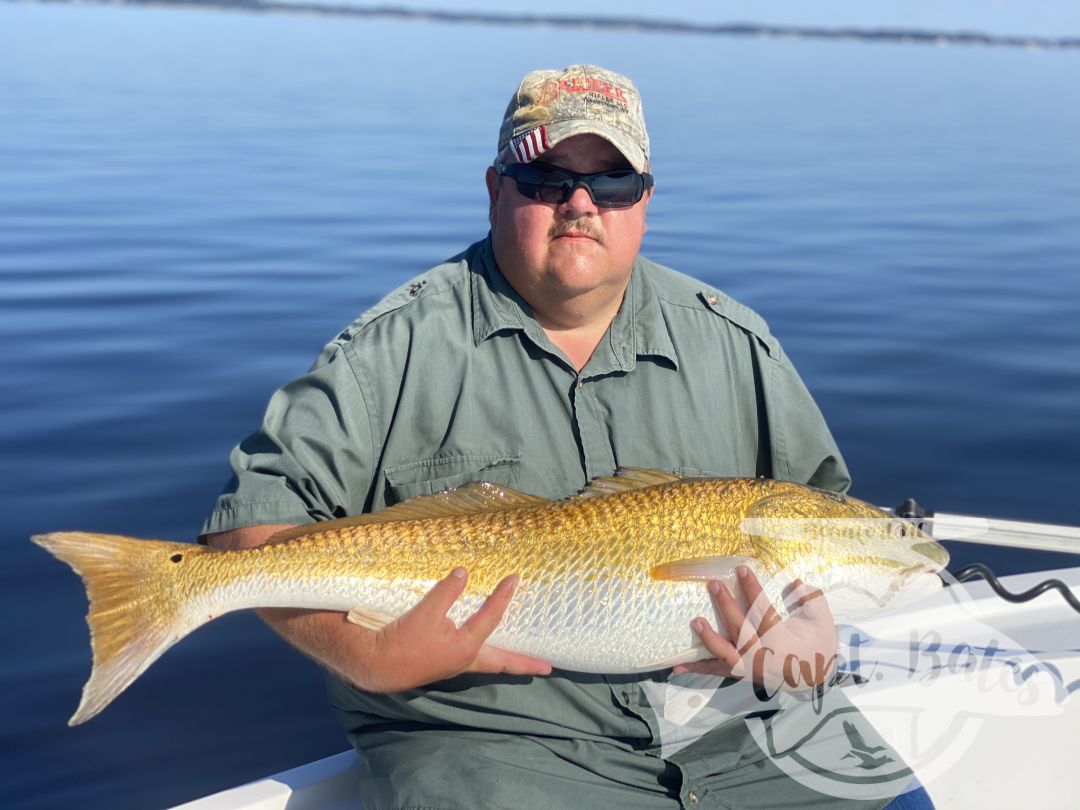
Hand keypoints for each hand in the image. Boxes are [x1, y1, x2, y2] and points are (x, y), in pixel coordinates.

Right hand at [360, 567, 551, 691]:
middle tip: (549, 667)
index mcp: (466, 647)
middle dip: (525, 663)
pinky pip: (472, 659)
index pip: (492, 618)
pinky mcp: (442, 664)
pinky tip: (482, 645)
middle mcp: (465, 661)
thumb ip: (446, 592)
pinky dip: (484, 653)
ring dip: (506, 660)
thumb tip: (463, 573)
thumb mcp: (425, 611)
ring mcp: (454, 665)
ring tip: (522, 658)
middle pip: (503, 662)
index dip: (503, 597)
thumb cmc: (402, 640)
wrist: (376, 665)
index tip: (515, 580)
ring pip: (488, 663)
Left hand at [673, 566, 836, 693]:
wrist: (815, 679)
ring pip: (726, 655)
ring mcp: (750, 668)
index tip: (741, 569)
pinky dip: (698, 669)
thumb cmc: (817, 645)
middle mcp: (764, 658)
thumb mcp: (823, 621)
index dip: (753, 591)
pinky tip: (677, 666)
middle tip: (713, 584)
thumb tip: (795, 582)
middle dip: (726, 607)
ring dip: (709, 639)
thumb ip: (812, 600)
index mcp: (784, 643)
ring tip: (695, 622)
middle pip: (742, 631)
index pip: (765, 613)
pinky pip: (717, 672)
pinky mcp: (740, 674)